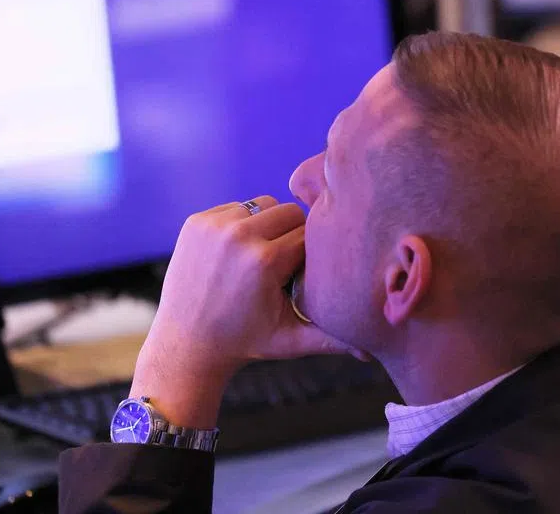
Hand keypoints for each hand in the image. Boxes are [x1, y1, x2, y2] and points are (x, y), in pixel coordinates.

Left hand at [130, 197, 353, 428]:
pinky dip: (241, 225)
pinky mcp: (196, 222)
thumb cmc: (246, 343)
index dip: (311, 254)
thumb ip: (335, 340)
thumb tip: (373, 355)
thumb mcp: (293, 341)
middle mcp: (238, 236)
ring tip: (261, 256)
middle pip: (290, 212)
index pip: (310, 235)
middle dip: (293, 235)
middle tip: (285, 263)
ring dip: (268, 226)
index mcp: (266, 261)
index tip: (303, 273)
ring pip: (264, 205)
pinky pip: (236, 208)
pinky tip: (237, 253)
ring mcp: (214, 226)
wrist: (187, 344)